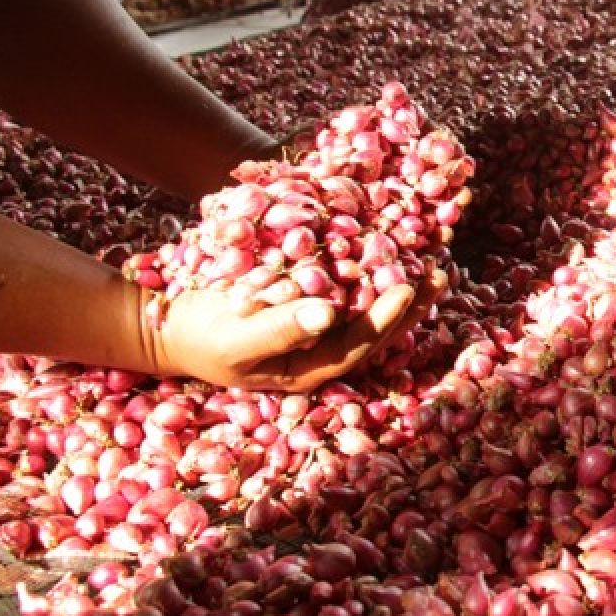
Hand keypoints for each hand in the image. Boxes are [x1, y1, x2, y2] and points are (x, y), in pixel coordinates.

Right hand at [144, 265, 446, 390]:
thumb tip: (328, 314)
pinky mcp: (314, 302)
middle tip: (440, 274)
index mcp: (311, 369)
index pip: (360, 345)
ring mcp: (321, 329)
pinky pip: (352, 288)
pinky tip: (394, 245)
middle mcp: (324, 351)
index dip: (386, 318)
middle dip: (409, 303)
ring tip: (430, 260)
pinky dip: (373, 268)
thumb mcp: (236, 337)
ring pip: (370, 309)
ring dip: (400, 284)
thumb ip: (281, 329)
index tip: (409, 287)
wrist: (175, 324)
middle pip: (376, 329)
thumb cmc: (204, 336)